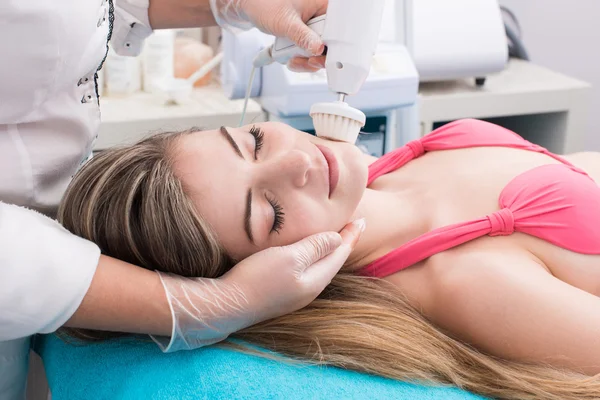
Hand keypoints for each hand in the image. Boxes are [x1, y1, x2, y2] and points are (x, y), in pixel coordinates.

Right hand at [152, 219, 364, 351]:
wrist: (226, 306)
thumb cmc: (258, 279)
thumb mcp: (289, 257)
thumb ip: (315, 247)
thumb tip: (338, 238)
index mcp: (315, 280)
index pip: (340, 253)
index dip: (350, 235)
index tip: (361, 219)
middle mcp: (309, 289)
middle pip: (333, 261)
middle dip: (343, 242)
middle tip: (353, 225)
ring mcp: (294, 293)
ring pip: (320, 267)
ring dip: (329, 250)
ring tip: (335, 236)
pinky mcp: (280, 293)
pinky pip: (306, 271)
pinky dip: (314, 257)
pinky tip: (308, 252)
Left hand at [209, 0, 327, 71]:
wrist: (251, 7)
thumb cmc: (266, 4)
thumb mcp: (286, 22)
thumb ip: (302, 37)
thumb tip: (318, 48)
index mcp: (323, 6)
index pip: (339, 30)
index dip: (333, 47)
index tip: (322, 57)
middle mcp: (321, 16)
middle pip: (330, 45)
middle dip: (315, 57)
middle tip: (306, 61)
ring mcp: (314, 29)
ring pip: (319, 53)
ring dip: (305, 61)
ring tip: (292, 58)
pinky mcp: (306, 37)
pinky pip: (309, 53)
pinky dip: (300, 59)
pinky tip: (289, 58)